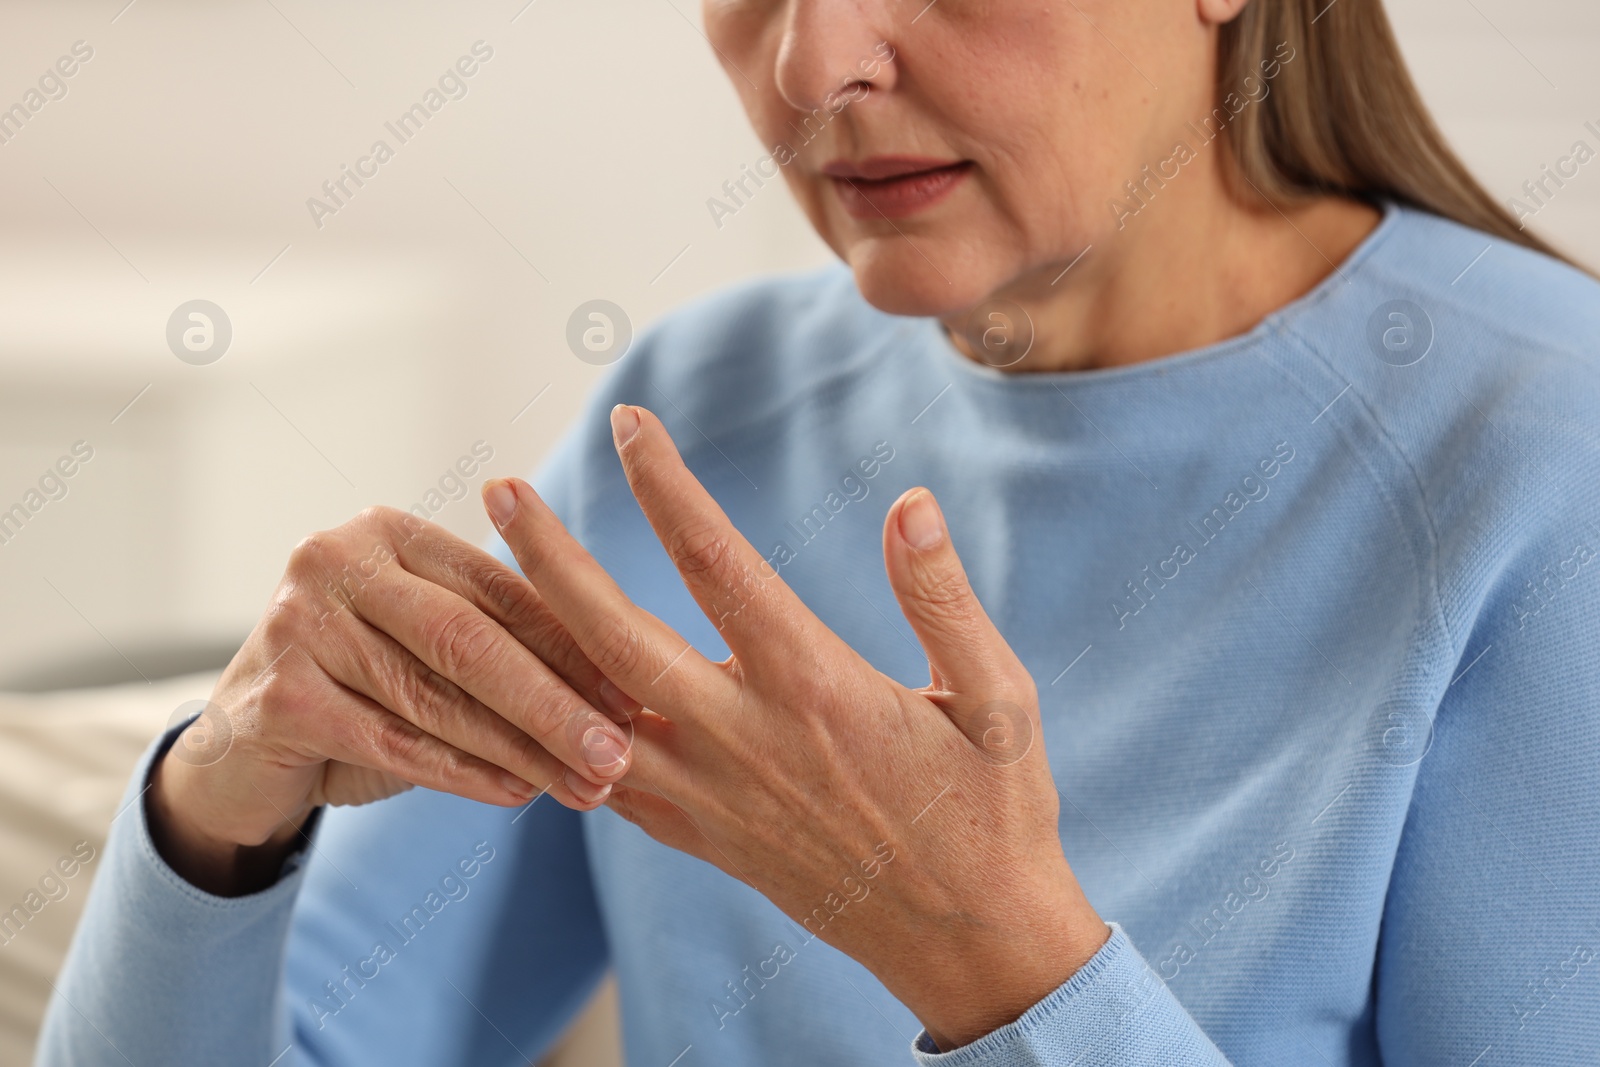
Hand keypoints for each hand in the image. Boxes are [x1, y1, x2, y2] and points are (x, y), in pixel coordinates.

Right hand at [149, 507, 637, 894]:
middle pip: (470, 639)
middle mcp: (336, 560)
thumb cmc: (360, 692)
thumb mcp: (430, 652)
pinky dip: (462, 772)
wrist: (239, 754)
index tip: (636, 695)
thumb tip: (623, 696)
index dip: (573, 645)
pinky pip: (393, 742)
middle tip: (620, 751)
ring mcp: (298, 624)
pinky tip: (517, 794)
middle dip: (555, 701)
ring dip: (522, 748)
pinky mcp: (277, 696)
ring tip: (586, 784)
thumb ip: (504, 649)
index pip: (500, 590)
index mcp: (389, 533)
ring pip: (435, 696)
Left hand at [485, 405, 1109, 1050]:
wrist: (966, 941)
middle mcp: (742, 740)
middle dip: (548, 557)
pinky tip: (529, 691)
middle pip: (613, 636)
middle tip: (502, 491)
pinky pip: (599, 779)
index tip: (631, 425)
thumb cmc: (993, 813)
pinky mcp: (698, 836)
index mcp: (815, 689)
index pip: (717, 564)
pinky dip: (552, 731)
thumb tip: (909, 506)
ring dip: (530, 641)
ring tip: (483, 579)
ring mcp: (709, 796)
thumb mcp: (1000, 701)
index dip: (666, 487)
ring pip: (586, 713)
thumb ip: (945, 601)